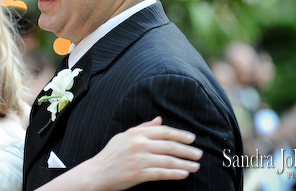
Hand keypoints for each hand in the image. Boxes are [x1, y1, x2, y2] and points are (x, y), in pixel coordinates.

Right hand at [85, 116, 201, 189]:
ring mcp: (139, 159)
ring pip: (168, 160)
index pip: (163, 131)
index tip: (192, 138)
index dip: (180, 134)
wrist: (97, 172)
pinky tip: (183, 174)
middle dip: (187, 150)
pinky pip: (161, 173)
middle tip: (198, 153)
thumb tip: (159, 120)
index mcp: (136, 133)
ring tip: (195, 166)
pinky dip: (174, 174)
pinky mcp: (139, 174)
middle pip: (169, 145)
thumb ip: (143, 128)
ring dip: (184, 163)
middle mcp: (139, 144)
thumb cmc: (111, 154)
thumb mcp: (124, 136)